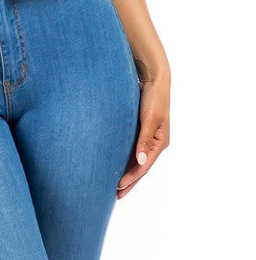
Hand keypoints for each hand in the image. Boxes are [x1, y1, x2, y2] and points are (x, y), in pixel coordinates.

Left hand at [116, 70, 169, 198]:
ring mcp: (149, 137)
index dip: (131, 177)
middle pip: (141, 166)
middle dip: (130, 181)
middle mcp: (155, 142)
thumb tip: (140, 160)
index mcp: (159, 142)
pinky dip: (127, 159)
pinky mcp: (142, 130)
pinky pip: (134, 149)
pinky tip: (119, 164)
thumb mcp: (149, 118)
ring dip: (128, 172)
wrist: (153, 79)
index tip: (118, 186)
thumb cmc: (153, 97)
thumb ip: (144, 139)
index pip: (144, 165)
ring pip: (137, 159)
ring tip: (116, 185)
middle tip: (117, 195)